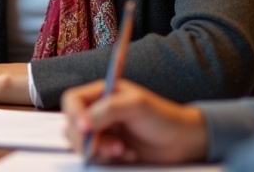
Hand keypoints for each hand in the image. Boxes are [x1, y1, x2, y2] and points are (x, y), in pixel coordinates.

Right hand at [62, 79, 207, 164]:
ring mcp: (102, 132)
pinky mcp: (108, 150)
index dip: (74, 115)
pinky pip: (94, 157)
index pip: (72, 100)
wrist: (182, 142)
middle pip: (71, 125)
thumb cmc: (163, 117)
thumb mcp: (135, 105)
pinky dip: (107, 159)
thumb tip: (83, 124)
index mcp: (101, 93)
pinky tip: (126, 154)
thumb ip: (106, 110)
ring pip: (80, 144)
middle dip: (88, 139)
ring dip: (99, 151)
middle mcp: (98, 112)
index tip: (86, 129)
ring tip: (122, 150)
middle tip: (110, 146)